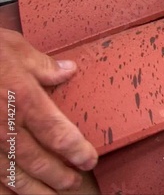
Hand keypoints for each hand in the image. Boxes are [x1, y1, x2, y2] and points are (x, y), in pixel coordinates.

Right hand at [0, 28, 97, 193]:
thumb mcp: (14, 48)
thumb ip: (43, 66)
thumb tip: (68, 71)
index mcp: (22, 99)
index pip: (57, 133)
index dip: (76, 151)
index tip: (89, 160)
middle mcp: (3, 125)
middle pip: (36, 160)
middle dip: (57, 175)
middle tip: (74, 183)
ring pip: (10, 173)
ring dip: (32, 189)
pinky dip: (2, 188)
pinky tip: (12, 194)